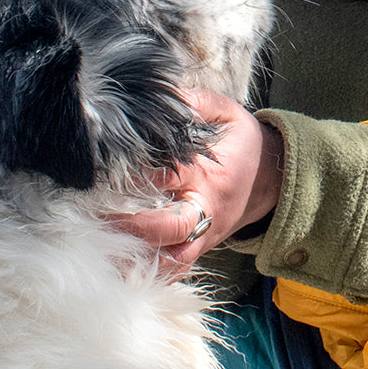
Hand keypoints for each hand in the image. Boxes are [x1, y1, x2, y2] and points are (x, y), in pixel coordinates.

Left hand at [110, 89, 282, 278]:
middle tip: (96, 221)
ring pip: (171, 260)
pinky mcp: (199, 249)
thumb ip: (193, 102)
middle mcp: (207, 209)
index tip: (107, 172)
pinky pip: (174, 271)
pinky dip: (148, 275)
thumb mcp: (226, 113)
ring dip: (137, 260)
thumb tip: (158, 93)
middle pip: (171, 229)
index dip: (141, 177)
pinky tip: (117, 271)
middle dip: (133, 228)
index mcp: (210, 174)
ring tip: (100, 253)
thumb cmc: (242, 143)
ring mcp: (204, 234)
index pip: (173, 177)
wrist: (271, 179)